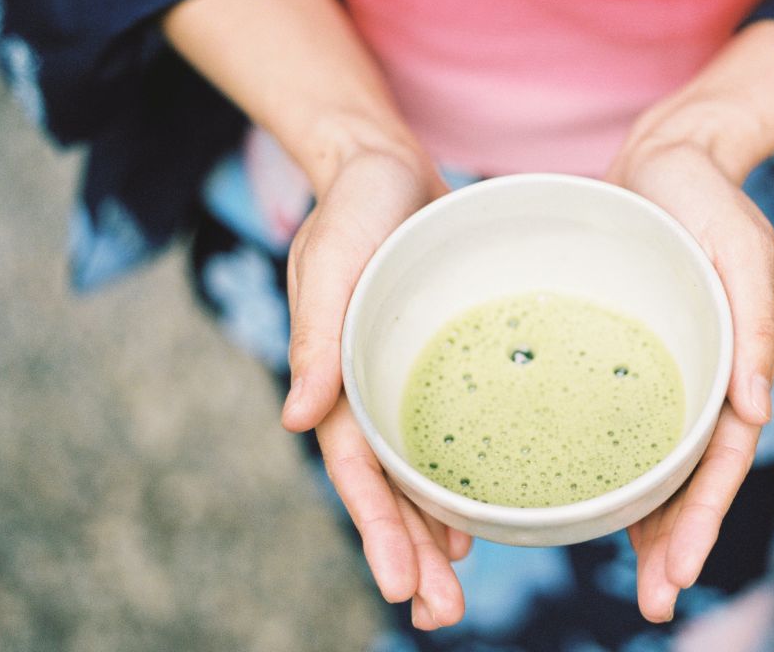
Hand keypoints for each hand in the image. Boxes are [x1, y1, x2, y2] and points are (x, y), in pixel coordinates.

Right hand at [162, 0, 479, 627]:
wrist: (384, 167)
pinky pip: (452, 432)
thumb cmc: (353, 207)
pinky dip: (460, 479)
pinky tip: (479, 518)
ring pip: (421, 472)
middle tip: (441, 615)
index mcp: (337, 376)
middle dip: (411, 554)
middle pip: (390, 488)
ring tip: (458, 591)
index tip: (403, 587)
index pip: (356, 469)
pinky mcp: (441, 362)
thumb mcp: (329, 258)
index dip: (378, 528)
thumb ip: (316, 332)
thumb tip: (294, 420)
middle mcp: (368, 389)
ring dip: (434, 532)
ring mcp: (405, 379)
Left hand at [607, 20, 773, 620]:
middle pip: (693, 475)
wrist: (667, 158)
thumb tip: (758, 411)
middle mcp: (703, 378)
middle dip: (677, 542)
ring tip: (637, 582)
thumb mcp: (743, 248)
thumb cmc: (708, 200)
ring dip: (651, 524)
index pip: (724, 456)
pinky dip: (618, 469)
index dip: (703, 516)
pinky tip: (597, 505)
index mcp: (736, 363)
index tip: (677, 570)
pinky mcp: (627, 356)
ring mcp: (665, 371)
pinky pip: (622, 423)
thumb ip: (755, 324)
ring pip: (660, 461)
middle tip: (655, 602)